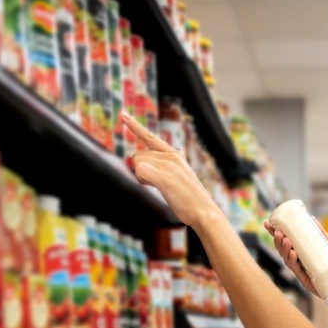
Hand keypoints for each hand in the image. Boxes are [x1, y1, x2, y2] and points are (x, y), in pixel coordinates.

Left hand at [121, 112, 218, 227]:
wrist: (205, 212)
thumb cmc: (189, 200)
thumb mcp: (176, 178)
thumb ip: (160, 169)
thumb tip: (137, 164)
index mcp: (176, 155)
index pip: (151, 137)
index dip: (136, 127)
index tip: (123, 115)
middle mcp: (172, 156)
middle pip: (138, 155)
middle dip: (141, 170)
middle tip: (160, 184)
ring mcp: (169, 165)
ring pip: (137, 163)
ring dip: (143, 177)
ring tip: (163, 188)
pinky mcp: (165, 176)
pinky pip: (140, 171)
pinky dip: (143, 179)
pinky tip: (157, 186)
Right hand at [263, 217, 327, 297]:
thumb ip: (322, 235)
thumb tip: (311, 218)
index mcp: (305, 253)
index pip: (287, 241)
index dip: (276, 233)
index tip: (268, 223)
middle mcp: (302, 262)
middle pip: (284, 250)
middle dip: (278, 240)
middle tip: (277, 231)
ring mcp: (303, 272)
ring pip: (287, 260)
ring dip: (284, 249)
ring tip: (285, 239)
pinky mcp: (307, 281)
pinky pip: (296, 270)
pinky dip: (293, 261)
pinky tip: (292, 252)